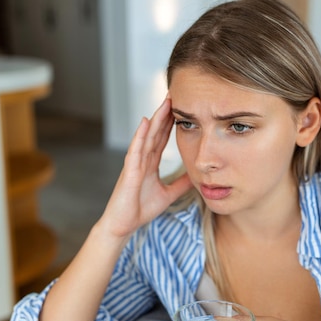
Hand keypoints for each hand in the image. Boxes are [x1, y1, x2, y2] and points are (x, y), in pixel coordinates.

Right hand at [99, 96, 191, 237]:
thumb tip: (196, 176)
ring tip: (164, 102)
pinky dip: (139, 136)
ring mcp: (134, 164)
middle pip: (155, 132)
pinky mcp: (128, 172)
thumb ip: (180, 184)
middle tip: (175, 94)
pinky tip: (144, 123)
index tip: (181, 107)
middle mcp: (141, 159)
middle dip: (165, 114)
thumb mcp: (168, 194)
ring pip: (146, 137)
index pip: (161, 138)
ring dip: (155, 119)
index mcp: (149, 164)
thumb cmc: (140, 210)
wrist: (123, 225)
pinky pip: (135, 150)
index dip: (170, 122)